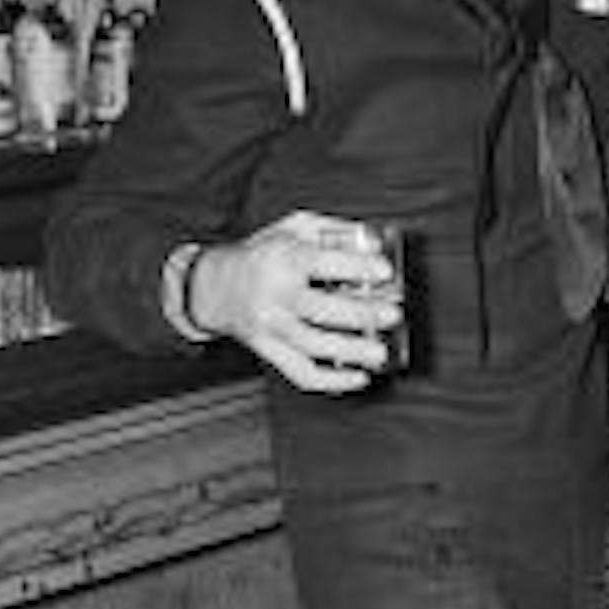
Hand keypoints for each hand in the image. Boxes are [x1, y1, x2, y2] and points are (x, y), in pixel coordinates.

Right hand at [191, 210, 399, 392]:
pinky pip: (301, 373)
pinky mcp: (269, 351)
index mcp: (282, 259)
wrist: (216, 286)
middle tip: (392, 314)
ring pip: (313, 346)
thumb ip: (335, 230)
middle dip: (361, 314)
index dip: (356, 267)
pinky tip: (358, 377)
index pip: (321, 263)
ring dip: (351, 352)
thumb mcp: (295, 227)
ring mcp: (270, 327)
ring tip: (380, 352)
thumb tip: (375, 243)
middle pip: (320, 310)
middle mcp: (274, 295)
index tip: (385, 271)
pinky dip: (332, 382)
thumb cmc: (263, 254)